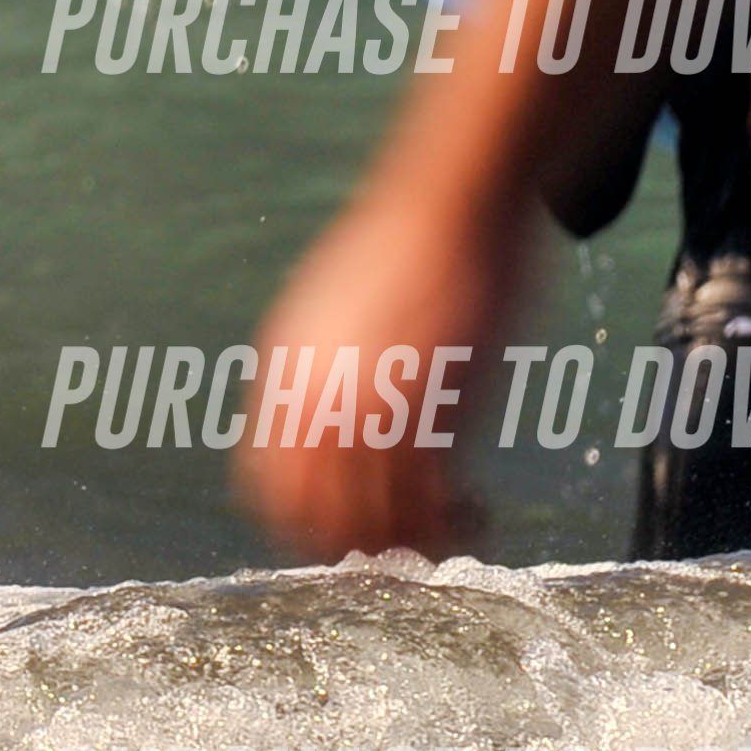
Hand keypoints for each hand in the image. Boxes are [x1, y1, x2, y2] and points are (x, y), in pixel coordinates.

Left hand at [234, 163, 530, 563]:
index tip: (349, 530)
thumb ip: (316, 373)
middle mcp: (313, 404)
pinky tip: (481, 512)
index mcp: (283, 380)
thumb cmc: (404, 256)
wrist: (448, 204)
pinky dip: (454, 526)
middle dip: (358, 544)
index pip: (269, 486)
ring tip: (456, 530)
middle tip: (406, 545)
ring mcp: (367, 411)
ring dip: (412, 543)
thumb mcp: (329, 316)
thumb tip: (317, 419)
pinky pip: (430, 504)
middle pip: (311, 517)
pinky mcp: (429, 411)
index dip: (304, 522)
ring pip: (371, 521)